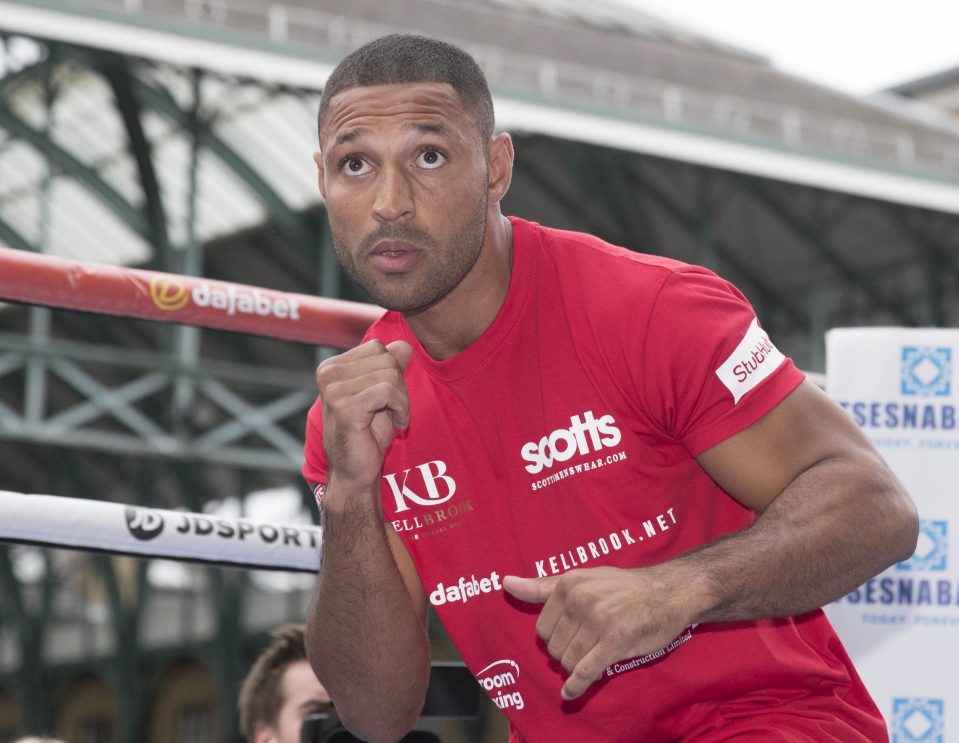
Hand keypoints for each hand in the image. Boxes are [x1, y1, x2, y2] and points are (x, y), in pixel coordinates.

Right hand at [316, 340, 412, 491]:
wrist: (356, 471)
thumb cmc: (368, 433)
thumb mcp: (384, 393)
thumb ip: (391, 367)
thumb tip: (404, 344)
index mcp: (332, 367)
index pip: (378, 348)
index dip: (393, 371)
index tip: (390, 397)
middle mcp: (328, 374)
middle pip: (386, 359)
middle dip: (400, 386)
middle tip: (395, 410)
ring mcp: (334, 390)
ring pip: (390, 374)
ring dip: (402, 400)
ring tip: (395, 417)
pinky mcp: (345, 407)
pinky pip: (388, 391)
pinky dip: (401, 408)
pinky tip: (397, 424)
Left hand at [503, 566, 695, 699]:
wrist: (668, 591)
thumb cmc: (623, 588)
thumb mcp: (582, 579)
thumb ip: (542, 586)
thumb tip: (505, 584)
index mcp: (568, 584)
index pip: (542, 629)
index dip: (555, 639)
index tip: (571, 638)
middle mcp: (580, 600)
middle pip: (553, 647)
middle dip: (566, 654)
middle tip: (586, 648)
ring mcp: (597, 620)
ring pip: (567, 661)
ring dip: (576, 667)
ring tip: (592, 658)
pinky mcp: (614, 641)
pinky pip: (585, 671)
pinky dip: (576, 687)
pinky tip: (570, 694)